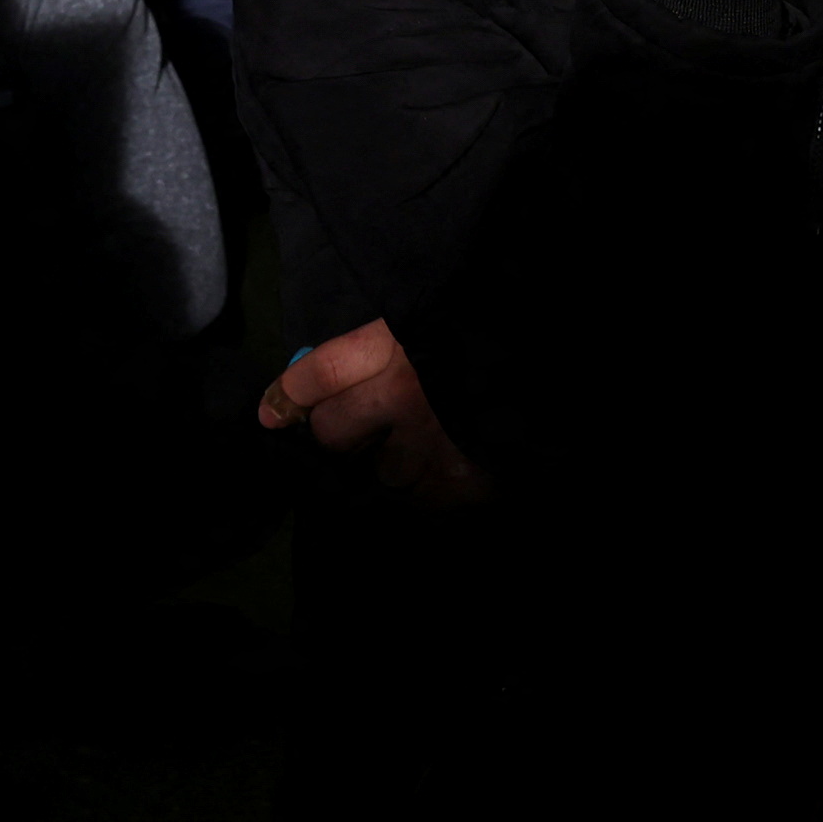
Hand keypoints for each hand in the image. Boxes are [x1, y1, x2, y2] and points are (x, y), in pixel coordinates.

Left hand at [259, 319, 487, 506]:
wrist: (552, 361)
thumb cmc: (477, 333)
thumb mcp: (419, 323)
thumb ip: (367, 352)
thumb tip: (304, 389)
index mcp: (393, 347)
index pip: (318, 377)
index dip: (288, 394)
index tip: (270, 412)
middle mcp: (403, 397)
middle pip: (331, 432)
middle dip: (334, 431)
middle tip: (350, 426)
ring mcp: (430, 446)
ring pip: (372, 473)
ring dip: (382, 464)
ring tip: (410, 445)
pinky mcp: (458, 483)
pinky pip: (416, 498)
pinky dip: (422, 487)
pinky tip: (438, 467)